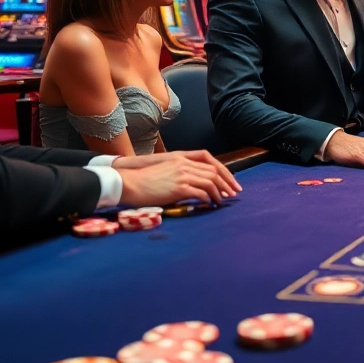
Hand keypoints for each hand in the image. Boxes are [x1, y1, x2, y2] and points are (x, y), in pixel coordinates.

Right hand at [117, 151, 240, 206]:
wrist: (130, 184)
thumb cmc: (144, 181)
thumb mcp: (165, 170)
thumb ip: (181, 173)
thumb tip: (195, 184)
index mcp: (181, 158)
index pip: (210, 162)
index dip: (223, 172)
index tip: (230, 182)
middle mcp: (184, 164)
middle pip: (214, 171)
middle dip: (227, 183)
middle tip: (233, 193)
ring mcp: (183, 175)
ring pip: (210, 182)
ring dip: (219, 192)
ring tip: (222, 201)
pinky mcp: (179, 187)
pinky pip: (201, 193)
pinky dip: (209, 199)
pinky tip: (210, 204)